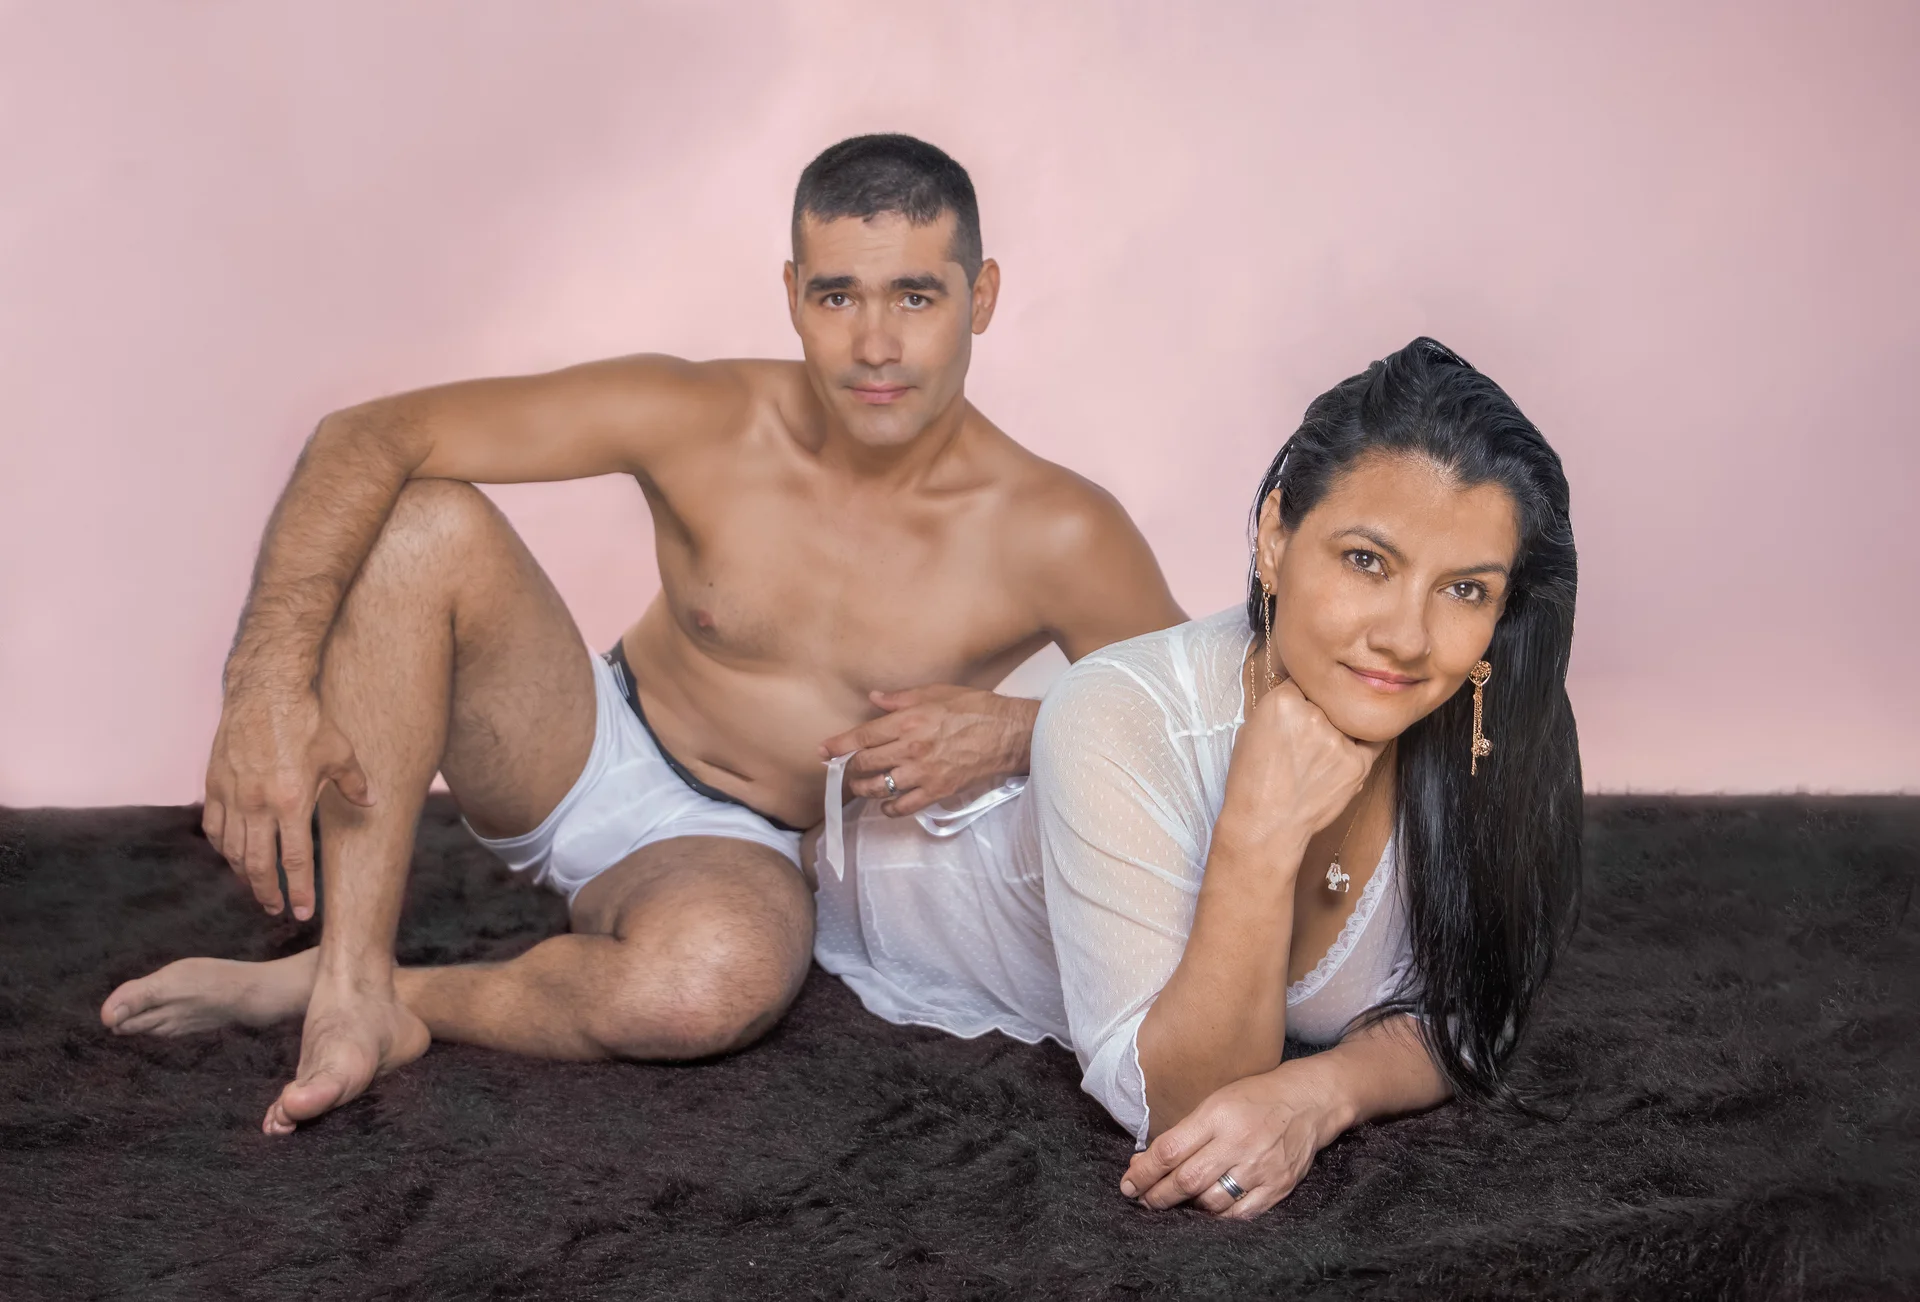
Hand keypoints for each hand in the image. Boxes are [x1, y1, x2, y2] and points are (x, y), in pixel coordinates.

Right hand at [203, 684, 372, 918]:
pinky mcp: (214, 783)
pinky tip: (232, 854)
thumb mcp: (341, 752)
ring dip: (244, 874)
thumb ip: (355, 784)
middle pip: (258, 864)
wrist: (265, 691)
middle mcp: (258, 804)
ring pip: (233, 850)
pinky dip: (222, 846)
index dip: (298, 891)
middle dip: (267, 892)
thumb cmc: (308, 721)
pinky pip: (214, 826)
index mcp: (292, 802)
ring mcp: (232, 795)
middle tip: (275, 909)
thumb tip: (372, 804)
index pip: (294, 860)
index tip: (301, 913)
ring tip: (256, 887)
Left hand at [818, 686, 1035, 817]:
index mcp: (908, 721)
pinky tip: (886, 804)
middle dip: (848, 768)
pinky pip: (903, 807)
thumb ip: (899, 699)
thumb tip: (873, 699)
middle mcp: (910, 748)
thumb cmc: (974, 708)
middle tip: (843, 769)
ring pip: (879, 788)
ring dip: (863, 789)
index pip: (862, 737)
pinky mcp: (937, 791)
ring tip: (861, 785)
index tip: (823, 751)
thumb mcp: (935, 692)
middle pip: (865, 764)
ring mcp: (923, 773)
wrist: (1007, 733)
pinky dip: (889, 809)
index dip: (838, 746)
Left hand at [1120, 1060, 1350, 1219]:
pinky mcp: (1278, 1187)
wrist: (1308, 1101)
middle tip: (1143, 1201)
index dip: (1143, 1172)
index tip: (1128, 1184)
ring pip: (1211, 1202)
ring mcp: (1260, 1167)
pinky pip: (1240, 1214)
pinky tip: (1207, 1211)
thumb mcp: (1215, 1101)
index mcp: (1217, 1115)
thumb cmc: (1254, 1098)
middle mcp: (1238, 1142)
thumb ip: (1184, 1132)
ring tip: (1176, 1204)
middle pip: (1186, 1180)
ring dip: (1187, 1208)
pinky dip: (1218, 1216)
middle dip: (1158, 1196)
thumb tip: (1145, 1162)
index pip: (1169, 1151)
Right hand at [1213, 678, 1383, 866]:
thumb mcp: (1251, 730)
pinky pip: (1372, 742)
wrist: (1265, 825)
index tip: (1301, 707)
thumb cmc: (1252, 781)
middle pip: (1328, 700)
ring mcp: (1339, 741)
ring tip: (1320, 755)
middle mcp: (1314, 717)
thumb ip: (1279, 708)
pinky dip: (1365, 741)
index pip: (1303, 682)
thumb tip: (1301, 694)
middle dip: (1321, 711)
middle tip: (1309, 736)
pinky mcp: (1358, 764)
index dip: (1302, 695)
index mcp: (1282, 702)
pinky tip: (1354, 746)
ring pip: (1348, 720)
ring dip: (1340, 729)